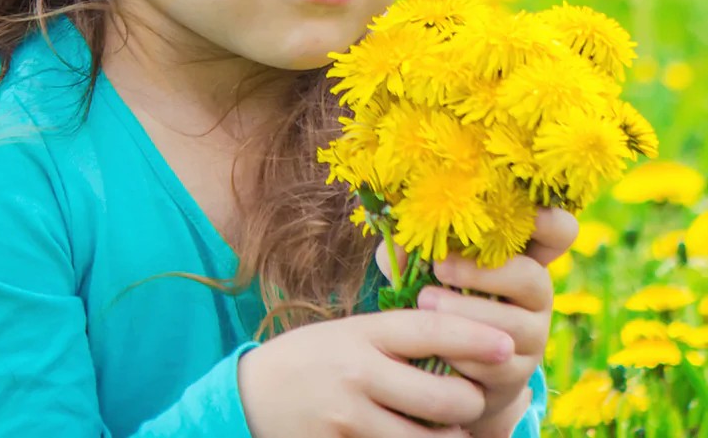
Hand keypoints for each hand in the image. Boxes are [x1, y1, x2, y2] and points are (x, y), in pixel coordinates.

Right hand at [237, 307, 515, 437]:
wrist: (249, 397)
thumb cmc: (310, 359)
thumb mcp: (346, 334)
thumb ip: (394, 340)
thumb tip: (459, 343)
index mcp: (361, 334)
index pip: (429, 330)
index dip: (474, 336)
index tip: (508, 344)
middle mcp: (358, 374)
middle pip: (444, 399)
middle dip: (469, 404)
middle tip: (468, 400)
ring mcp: (350, 419)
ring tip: (446, 428)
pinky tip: (415, 437)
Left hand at [414, 207, 579, 436]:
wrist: (437, 359)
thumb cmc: (432, 290)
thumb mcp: (418, 262)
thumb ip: (410, 245)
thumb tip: (400, 241)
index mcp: (519, 253)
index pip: (559, 232)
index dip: (551, 221)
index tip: (524, 215)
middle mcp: (535, 292)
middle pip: (534, 278)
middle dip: (483, 273)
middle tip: (439, 267)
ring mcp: (531, 335)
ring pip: (515, 325)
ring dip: (467, 313)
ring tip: (424, 302)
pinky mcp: (516, 373)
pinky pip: (498, 365)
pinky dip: (464, 352)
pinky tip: (436, 343)